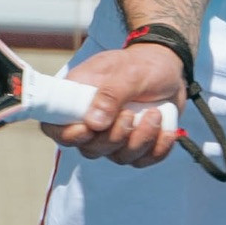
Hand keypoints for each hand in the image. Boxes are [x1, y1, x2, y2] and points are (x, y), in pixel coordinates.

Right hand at [41, 42, 185, 165]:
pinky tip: (167, 131)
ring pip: (118, 157)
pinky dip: (158, 149)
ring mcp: (114, 135)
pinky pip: (142, 160)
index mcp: (78, 98)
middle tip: (130, 114)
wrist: (169, 67)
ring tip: (154, 114)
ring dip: (140, 140)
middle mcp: (92, 121)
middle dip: (114, 137)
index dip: (67, 136)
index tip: (89, 129)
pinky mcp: (135, 144)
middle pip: (90, 149)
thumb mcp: (128, 72)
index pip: (55, 127)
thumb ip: (111, 94)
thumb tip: (93, 123)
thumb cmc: (143, 64)